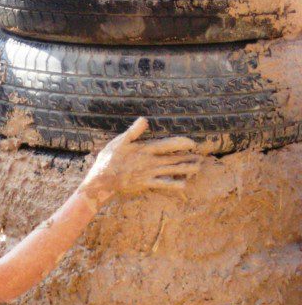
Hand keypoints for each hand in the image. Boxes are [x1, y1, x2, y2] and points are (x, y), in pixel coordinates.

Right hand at [79, 118, 201, 197]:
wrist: (102, 180)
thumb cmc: (109, 159)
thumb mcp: (119, 142)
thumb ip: (133, 131)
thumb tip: (144, 119)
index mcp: (145, 149)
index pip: (169, 144)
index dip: (182, 143)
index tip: (192, 143)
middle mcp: (151, 162)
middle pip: (175, 158)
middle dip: (189, 157)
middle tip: (201, 157)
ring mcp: (150, 174)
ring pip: (173, 171)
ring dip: (187, 169)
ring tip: (197, 167)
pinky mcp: (147, 183)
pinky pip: (165, 184)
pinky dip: (175, 184)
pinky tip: (184, 184)